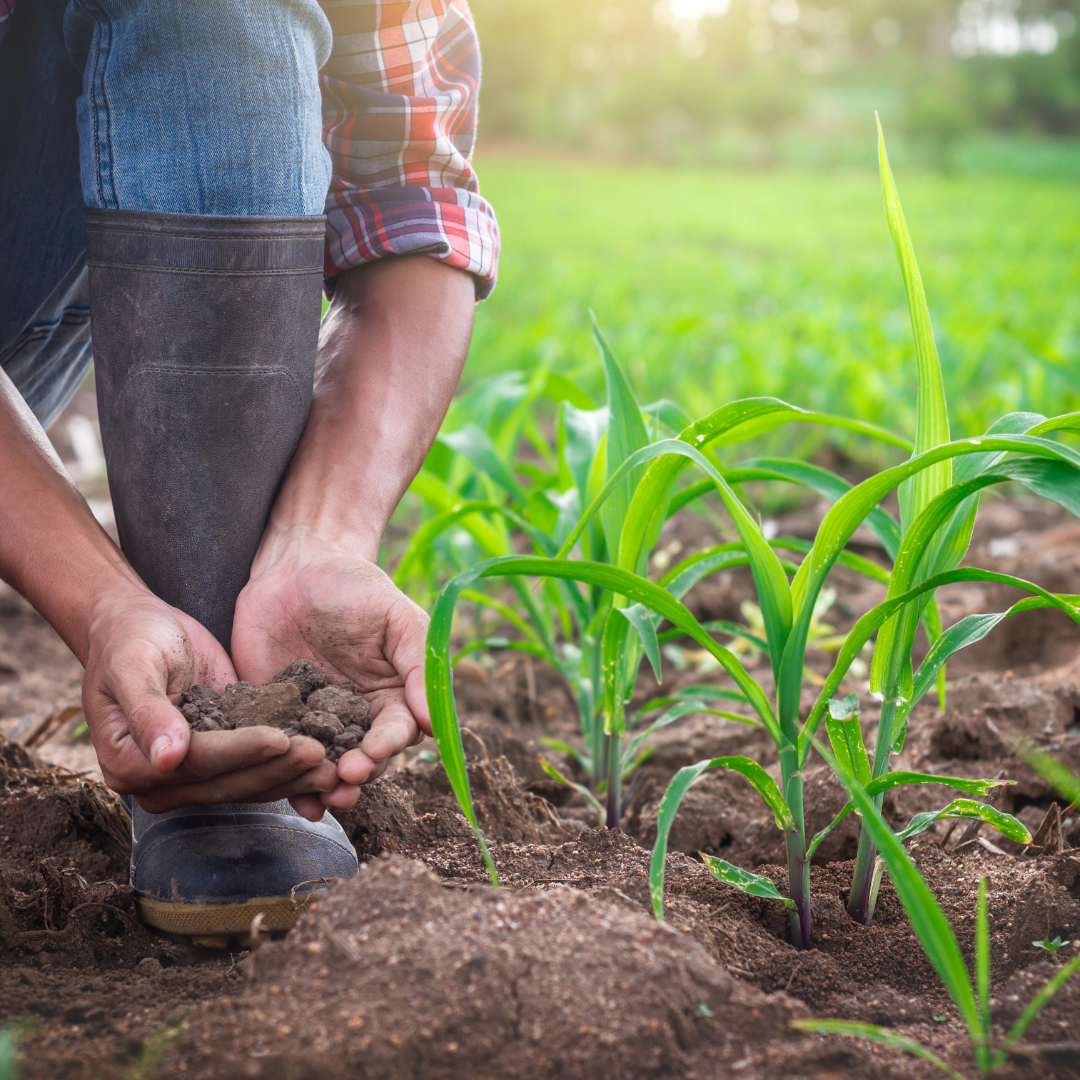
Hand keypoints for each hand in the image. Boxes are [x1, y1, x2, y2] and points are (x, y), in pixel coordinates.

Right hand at [82, 586, 338, 811]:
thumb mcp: (133, 665)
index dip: (240, 751)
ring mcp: (194, 775)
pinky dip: (291, 766)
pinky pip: (259, 769)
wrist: (137, 626)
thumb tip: (167, 758)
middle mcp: (163, 780)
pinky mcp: (222, 759)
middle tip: (321, 754)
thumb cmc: (130, 639)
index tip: (280, 738)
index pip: (197, 763)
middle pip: (229, 782)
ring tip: (332, 764)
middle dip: (278, 768)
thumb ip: (149, 711)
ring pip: (249, 783)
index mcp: (130, 763)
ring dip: (292, 775)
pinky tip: (327, 758)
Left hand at [232, 532, 430, 817]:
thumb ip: (418, 662)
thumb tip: (433, 720)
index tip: (374, 753)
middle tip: (345, 779)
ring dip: (325, 786)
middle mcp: (357, 717)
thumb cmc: (355, 586)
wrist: (294, 568)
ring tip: (321, 797)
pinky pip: (282, 755)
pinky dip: (286, 780)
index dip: (388, 746)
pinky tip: (292, 801)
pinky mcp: (276, 720)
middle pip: (364, 759)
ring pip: (325, 766)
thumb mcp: (396, 615)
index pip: (397, 731)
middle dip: (357, 774)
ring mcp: (316, 722)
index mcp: (392, 695)